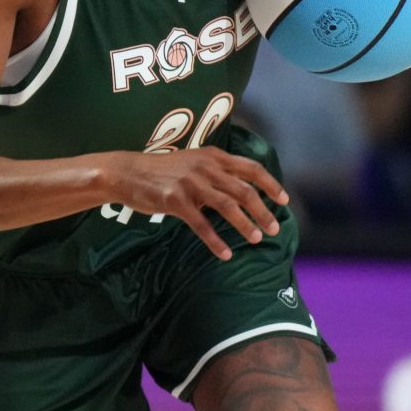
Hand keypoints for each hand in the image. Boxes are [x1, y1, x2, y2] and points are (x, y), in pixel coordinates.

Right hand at [105, 149, 289, 260]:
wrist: (126, 173)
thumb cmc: (161, 172)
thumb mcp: (192, 162)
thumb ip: (216, 171)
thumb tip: (241, 190)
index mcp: (213, 156)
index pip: (251, 168)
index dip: (271, 184)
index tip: (284, 200)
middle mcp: (205, 167)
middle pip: (244, 190)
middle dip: (263, 210)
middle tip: (275, 228)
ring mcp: (191, 183)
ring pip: (228, 206)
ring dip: (246, 224)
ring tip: (257, 239)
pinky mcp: (175, 201)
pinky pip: (202, 225)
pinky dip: (216, 241)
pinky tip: (226, 254)